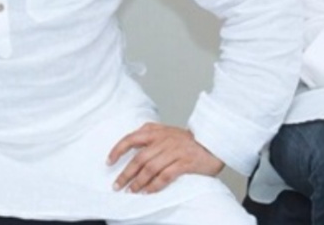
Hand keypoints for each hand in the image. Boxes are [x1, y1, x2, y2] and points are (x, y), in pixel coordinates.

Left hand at [107, 123, 223, 193]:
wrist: (214, 142)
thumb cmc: (189, 140)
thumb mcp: (168, 132)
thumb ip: (152, 135)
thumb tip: (132, 144)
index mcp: (158, 132)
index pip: (132, 138)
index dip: (118, 150)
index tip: (109, 162)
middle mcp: (164, 140)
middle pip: (139, 158)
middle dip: (126, 173)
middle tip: (117, 185)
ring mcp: (175, 151)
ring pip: (150, 168)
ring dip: (138, 182)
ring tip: (131, 191)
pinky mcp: (185, 163)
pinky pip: (166, 176)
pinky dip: (155, 185)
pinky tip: (148, 192)